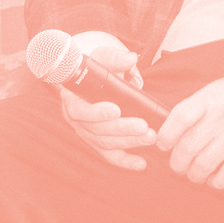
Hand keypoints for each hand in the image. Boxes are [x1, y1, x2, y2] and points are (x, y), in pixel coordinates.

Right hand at [56, 33, 154, 170]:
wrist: (90, 80)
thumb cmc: (95, 69)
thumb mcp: (102, 58)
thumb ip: (115, 59)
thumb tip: (131, 59)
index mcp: (72, 98)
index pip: (79, 109)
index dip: (96, 112)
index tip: (116, 110)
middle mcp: (77, 119)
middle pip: (97, 130)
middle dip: (122, 129)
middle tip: (145, 127)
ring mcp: (87, 133)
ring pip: (106, 143)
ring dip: (129, 142)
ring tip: (150, 138)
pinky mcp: (97, 143)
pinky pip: (110, 156)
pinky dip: (126, 161)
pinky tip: (142, 164)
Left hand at [153, 64, 223, 189]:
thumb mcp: (217, 88)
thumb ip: (196, 107)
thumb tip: (172, 127)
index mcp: (209, 99)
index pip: (178, 118)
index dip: (165, 136)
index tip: (163, 144)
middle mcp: (221, 118)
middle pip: (187, 147)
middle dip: (177, 163)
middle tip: (177, 166)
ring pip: (203, 165)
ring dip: (194, 175)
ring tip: (194, 174)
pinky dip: (217, 182)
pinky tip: (214, 179)